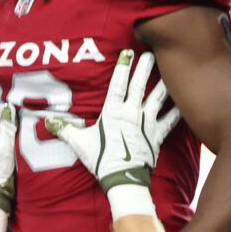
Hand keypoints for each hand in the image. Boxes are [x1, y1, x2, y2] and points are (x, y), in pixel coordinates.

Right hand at [44, 49, 179, 208]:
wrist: (123, 179)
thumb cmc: (101, 159)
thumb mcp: (79, 143)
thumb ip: (65, 129)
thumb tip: (46, 121)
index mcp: (113, 112)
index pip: (118, 84)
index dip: (123, 67)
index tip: (128, 52)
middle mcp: (132, 113)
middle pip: (139, 86)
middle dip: (145, 68)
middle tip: (151, 53)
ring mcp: (147, 123)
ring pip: (157, 99)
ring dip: (162, 84)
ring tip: (170, 72)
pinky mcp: (157, 136)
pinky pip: (170, 121)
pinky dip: (177, 111)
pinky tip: (183, 102)